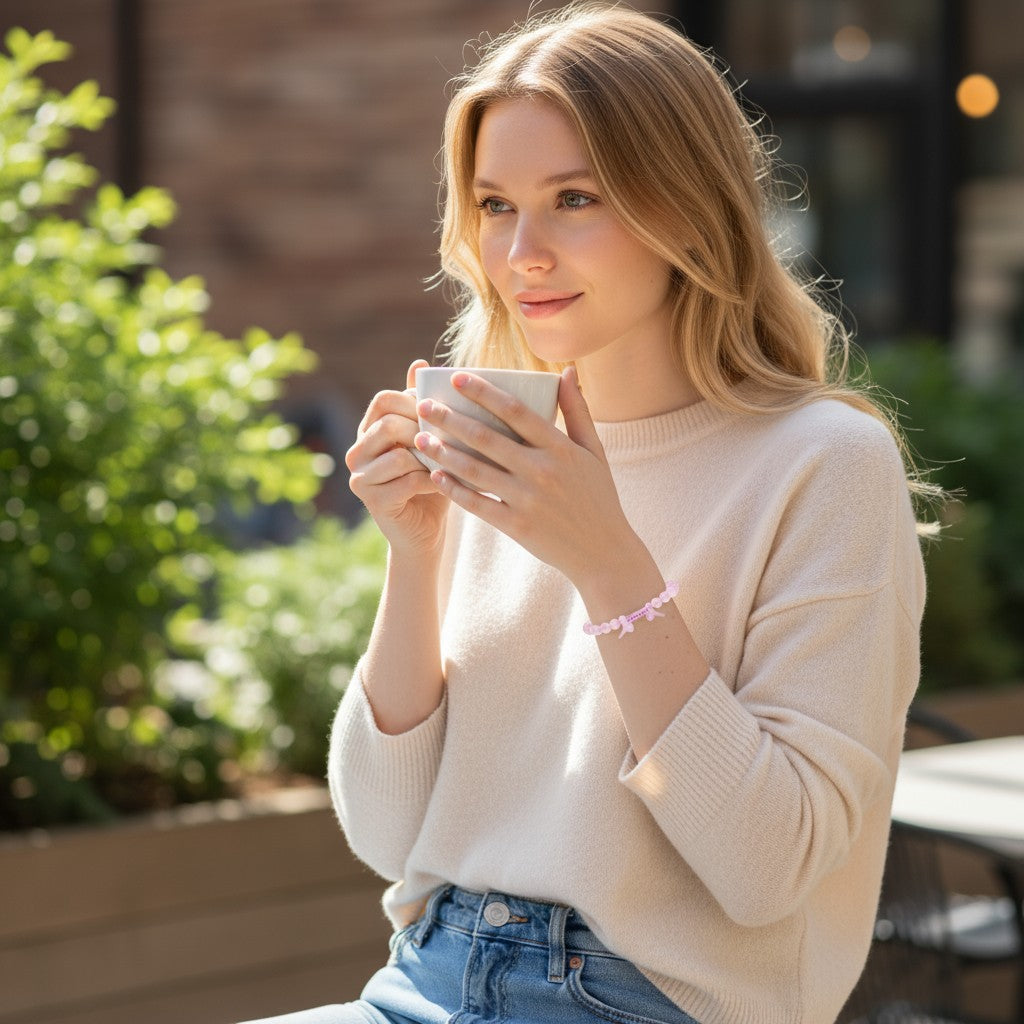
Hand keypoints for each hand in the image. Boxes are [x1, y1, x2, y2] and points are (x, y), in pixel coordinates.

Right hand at [345, 359, 449, 559]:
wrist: (424, 533)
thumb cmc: (431, 482)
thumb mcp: (429, 441)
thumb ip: (422, 407)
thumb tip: (420, 363)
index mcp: (368, 431)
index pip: (384, 399)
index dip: (415, 402)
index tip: (441, 414)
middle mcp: (357, 451)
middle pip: (388, 422)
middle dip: (424, 431)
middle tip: (448, 443)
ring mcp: (360, 477)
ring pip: (398, 452)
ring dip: (430, 458)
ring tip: (448, 465)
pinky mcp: (372, 500)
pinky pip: (407, 479)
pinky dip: (433, 480)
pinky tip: (446, 484)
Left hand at [414, 366, 642, 585]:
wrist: (603, 553)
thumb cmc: (598, 497)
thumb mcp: (594, 450)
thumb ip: (578, 410)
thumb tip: (567, 370)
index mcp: (560, 447)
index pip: (515, 410)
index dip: (483, 392)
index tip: (457, 378)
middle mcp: (541, 471)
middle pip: (486, 437)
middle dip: (450, 418)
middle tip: (424, 405)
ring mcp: (527, 499)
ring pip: (474, 470)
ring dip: (443, 452)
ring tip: (420, 437)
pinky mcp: (515, 526)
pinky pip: (476, 503)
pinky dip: (453, 489)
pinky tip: (434, 475)